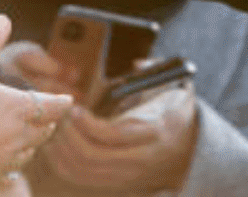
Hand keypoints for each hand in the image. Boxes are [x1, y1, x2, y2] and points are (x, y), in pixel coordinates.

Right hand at [0, 15, 72, 193]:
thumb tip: (3, 20)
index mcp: (16, 108)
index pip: (54, 106)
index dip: (62, 101)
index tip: (67, 99)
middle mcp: (17, 136)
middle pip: (45, 129)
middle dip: (48, 119)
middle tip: (48, 114)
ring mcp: (4, 160)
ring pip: (30, 150)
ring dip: (34, 139)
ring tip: (29, 132)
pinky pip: (12, 168)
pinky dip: (15, 158)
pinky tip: (4, 155)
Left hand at [42, 86, 198, 192]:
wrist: (190, 146)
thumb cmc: (174, 110)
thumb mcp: (173, 87)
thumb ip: (155, 71)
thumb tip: (136, 64)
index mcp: (156, 130)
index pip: (115, 135)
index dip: (88, 124)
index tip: (75, 107)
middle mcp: (141, 158)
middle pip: (93, 157)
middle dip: (68, 135)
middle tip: (60, 116)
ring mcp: (128, 175)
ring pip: (83, 170)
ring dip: (62, 149)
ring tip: (57, 127)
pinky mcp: (116, 182)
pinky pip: (82, 178)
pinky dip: (63, 162)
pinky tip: (57, 143)